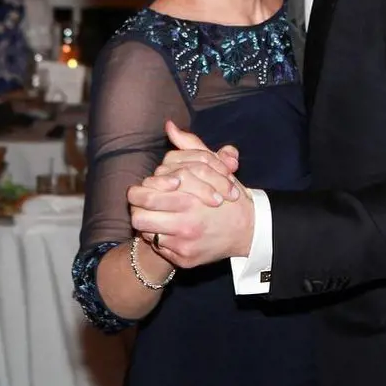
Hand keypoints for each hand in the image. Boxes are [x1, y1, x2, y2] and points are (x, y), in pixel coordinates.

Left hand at [127, 123, 254, 267]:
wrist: (248, 229)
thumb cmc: (228, 193)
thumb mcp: (212, 165)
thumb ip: (189, 146)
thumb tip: (169, 126)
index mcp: (190, 198)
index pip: (145, 195)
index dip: (140, 190)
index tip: (147, 187)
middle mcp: (186, 223)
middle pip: (139, 217)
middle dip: (136, 208)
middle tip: (140, 202)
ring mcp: (184, 244)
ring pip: (146, 233)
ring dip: (148, 223)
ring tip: (155, 214)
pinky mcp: (184, 259)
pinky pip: (159, 247)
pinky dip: (161, 237)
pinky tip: (170, 228)